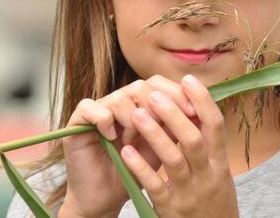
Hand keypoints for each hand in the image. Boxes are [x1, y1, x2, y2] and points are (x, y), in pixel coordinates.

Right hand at [59, 75, 196, 217]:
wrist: (107, 196)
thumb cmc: (136, 171)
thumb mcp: (162, 146)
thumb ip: (177, 125)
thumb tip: (202, 108)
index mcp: (141, 104)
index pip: (159, 84)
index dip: (176, 93)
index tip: (193, 111)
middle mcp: (120, 101)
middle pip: (141, 86)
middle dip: (157, 104)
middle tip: (166, 124)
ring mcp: (98, 109)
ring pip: (119, 96)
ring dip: (132, 116)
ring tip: (134, 137)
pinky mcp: (77, 122)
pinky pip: (89, 107)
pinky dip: (103, 119)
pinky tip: (111, 136)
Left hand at [120, 74, 239, 217]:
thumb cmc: (212, 198)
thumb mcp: (218, 171)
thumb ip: (209, 144)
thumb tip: (196, 106)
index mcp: (220, 163)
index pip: (216, 126)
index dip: (202, 101)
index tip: (187, 80)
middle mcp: (207, 176)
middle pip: (193, 140)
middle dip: (173, 114)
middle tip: (153, 94)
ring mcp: (188, 192)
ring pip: (172, 160)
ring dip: (154, 135)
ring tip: (135, 114)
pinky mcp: (169, 208)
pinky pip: (153, 185)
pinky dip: (139, 166)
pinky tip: (124, 151)